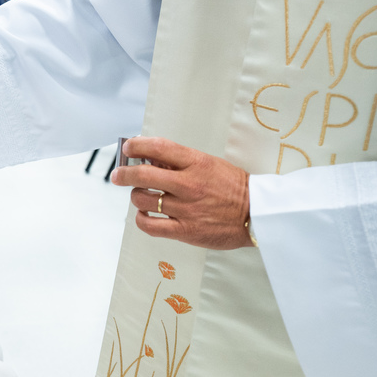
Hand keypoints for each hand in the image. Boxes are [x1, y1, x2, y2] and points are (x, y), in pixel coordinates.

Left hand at [110, 137, 252, 249]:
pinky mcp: (186, 231)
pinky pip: (150, 225)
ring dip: (136, 197)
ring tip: (142, 196)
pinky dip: (142, 219)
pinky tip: (145, 215)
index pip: (158, 147)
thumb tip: (150, 158)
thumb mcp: (209, 164)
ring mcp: (186, 208)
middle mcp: (189, 184)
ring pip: (142, 200)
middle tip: (118, 175)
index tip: (128, 147)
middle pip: (142, 174)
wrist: (258, 214)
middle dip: (123, 173)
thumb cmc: (234, 187)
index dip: (136, 145)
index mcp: (196, 163)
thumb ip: (180, 162)